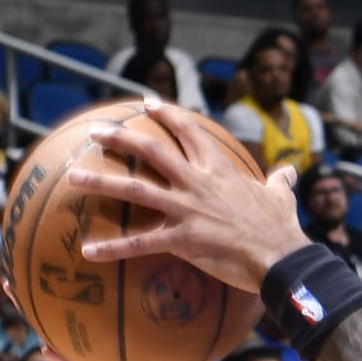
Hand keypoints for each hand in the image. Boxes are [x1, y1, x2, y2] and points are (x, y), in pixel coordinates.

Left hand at [69, 100, 304, 291]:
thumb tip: (289, 173)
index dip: (167, 113)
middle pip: (151, 151)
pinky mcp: (182, 240)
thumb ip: (280, 182)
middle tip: (95, 132)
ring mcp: (186, 210)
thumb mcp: (282, 198)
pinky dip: (112, 248)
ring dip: (101, 182)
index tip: (147, 103)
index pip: (189, 130)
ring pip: (135, 189)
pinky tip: (88, 251)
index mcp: (218, 169)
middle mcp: (197, 182)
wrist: (282, 257)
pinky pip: (139, 244)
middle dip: (120, 138)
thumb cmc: (281, 229)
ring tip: (73, 178)